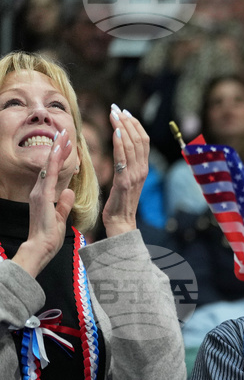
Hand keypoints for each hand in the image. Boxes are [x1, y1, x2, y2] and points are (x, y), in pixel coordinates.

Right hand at [11, 130, 74, 278]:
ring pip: (48, 166)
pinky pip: (49, 175)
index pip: (53, 171)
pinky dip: (54, 162)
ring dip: (56, 150)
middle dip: (57, 148)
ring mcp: (39, 192)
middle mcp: (40, 191)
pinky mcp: (42, 197)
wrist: (41, 247)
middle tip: (65, 132)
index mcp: (44, 195)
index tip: (67, 145)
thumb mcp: (60, 216)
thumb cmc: (49, 235)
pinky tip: (58, 151)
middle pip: (50, 165)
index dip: (60, 158)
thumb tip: (69, 192)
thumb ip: (63, 204)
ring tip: (63, 135)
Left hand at [101, 105, 150, 236]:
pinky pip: (123, 159)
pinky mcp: (124, 182)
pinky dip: (120, 144)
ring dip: (123, 127)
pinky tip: (116, 132)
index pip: (143, 141)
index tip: (124, 112)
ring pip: (132, 145)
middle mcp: (142, 170)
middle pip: (140, 139)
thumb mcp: (125, 181)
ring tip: (114, 114)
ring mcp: (134, 176)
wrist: (120, 222)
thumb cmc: (119, 204)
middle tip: (117, 108)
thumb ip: (126, 166)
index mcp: (143, 169)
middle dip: (128, 121)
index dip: (135, 124)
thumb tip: (121, 151)